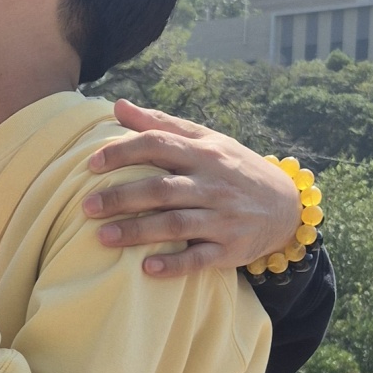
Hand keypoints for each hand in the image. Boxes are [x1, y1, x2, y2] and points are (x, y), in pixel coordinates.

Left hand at [81, 102, 302, 275]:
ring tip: (102, 238)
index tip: (91, 164)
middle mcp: (213, 184)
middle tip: (86, 207)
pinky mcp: (230, 249)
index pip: (158, 144)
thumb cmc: (233, 170)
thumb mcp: (206, 141)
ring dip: (138, 232)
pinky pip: (199, 259)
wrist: (287, 207)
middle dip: (121, 197)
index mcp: (204, 154)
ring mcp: (223, 218)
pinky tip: (146, 268)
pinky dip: (173, 264)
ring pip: (175, 224)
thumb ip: (161, 125)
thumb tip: (117, 105)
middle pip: (161, 188)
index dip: (123, 152)